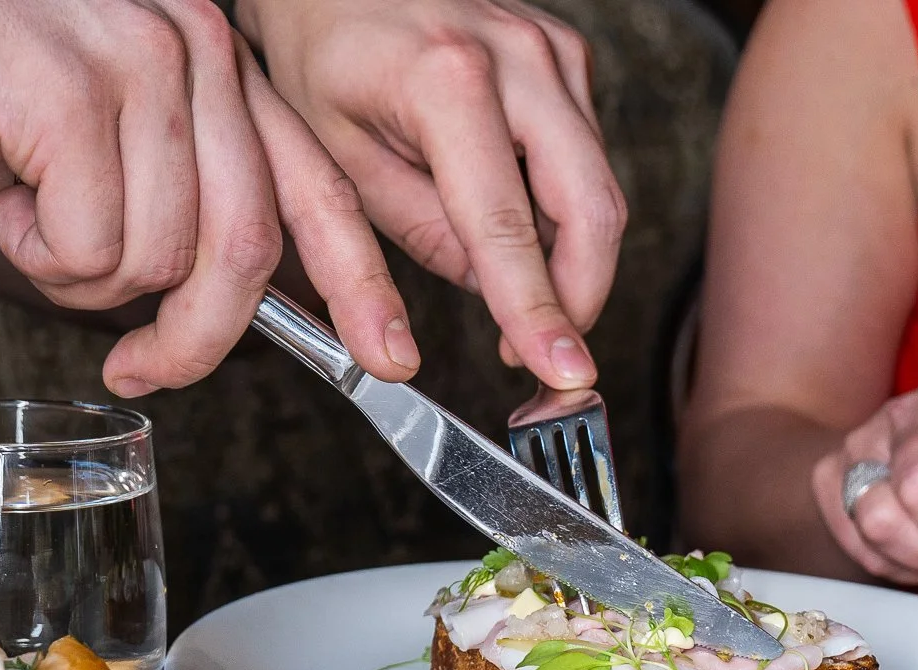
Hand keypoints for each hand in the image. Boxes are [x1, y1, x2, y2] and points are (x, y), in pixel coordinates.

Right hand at [0, 0, 417, 394]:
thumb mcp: (99, 139)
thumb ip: (172, 196)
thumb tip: (202, 304)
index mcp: (217, 62)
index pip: (315, 184)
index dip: (358, 280)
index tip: (384, 352)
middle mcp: (197, 50)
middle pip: (243, 249)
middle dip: (194, 336)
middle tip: (139, 367)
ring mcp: (140, 66)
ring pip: (159, 259)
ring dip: (82, 274)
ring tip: (27, 213)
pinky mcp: (74, 97)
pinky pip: (91, 247)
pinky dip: (38, 252)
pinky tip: (2, 196)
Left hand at [237, 0, 624, 387]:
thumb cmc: (319, 54)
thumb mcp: (337, 158)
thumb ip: (420, 232)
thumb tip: (492, 290)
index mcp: (447, 83)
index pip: (509, 228)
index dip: (541, 312)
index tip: (563, 371)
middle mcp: (518, 57)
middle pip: (592, 209)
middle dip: (578, 296)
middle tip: (541, 351)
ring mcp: (552, 50)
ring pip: (598, 187)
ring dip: (568, 255)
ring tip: (509, 288)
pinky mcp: (565, 54)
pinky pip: (584, 155)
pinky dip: (559, 205)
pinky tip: (508, 214)